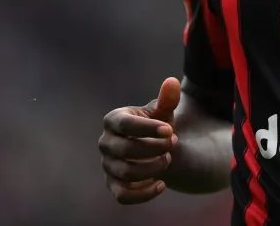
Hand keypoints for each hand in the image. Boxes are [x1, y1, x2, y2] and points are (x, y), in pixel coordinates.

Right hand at [98, 77, 180, 203]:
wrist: (155, 146)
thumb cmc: (156, 125)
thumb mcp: (163, 111)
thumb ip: (167, 99)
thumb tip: (172, 82)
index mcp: (114, 120)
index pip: (126, 125)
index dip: (148, 128)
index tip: (170, 130)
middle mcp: (106, 142)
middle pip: (126, 150)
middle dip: (154, 149)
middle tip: (173, 144)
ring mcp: (108, 165)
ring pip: (126, 172)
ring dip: (153, 168)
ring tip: (168, 159)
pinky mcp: (113, 184)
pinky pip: (123, 195)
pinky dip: (143, 193)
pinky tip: (162, 184)